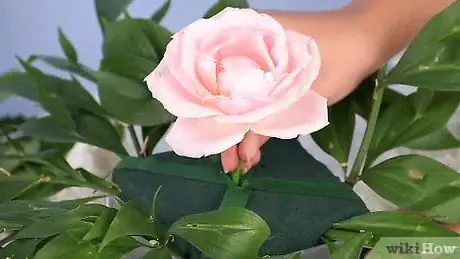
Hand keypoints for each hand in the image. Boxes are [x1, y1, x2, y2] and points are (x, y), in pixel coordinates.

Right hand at [221, 9, 376, 172]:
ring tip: (238, 162)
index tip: (206, 140)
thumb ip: (268, 122)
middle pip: (223, 94)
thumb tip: (242, 153)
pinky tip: (252, 147)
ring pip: (239, 100)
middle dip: (224, 127)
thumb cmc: (336, 56)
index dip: (205, 111)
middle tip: (226, 162)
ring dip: (240, 128)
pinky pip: (256, 100)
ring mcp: (259, 63)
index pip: (209, 77)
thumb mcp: (300, 93)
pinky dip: (255, 121)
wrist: (367, 39)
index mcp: (243, 39)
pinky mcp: (274, 76)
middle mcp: (244, 49)